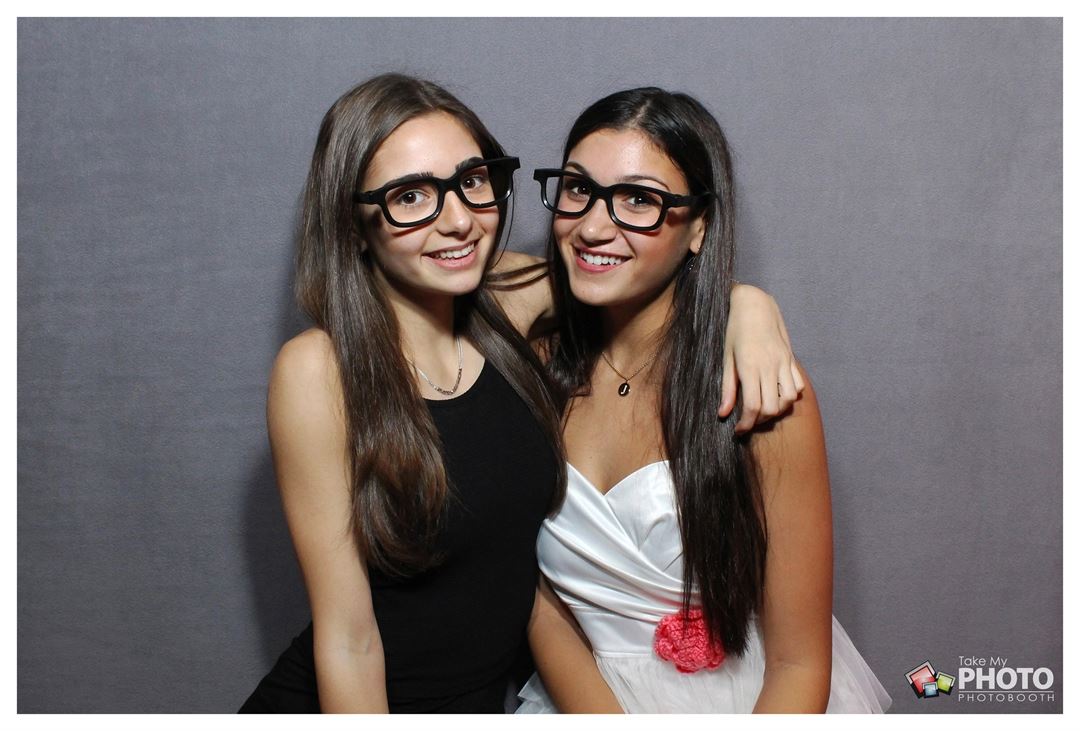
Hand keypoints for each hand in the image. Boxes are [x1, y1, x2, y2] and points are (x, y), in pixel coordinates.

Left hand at [719, 284, 804, 433]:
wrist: (755, 305)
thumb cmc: (735, 330)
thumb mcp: (726, 358)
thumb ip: (727, 387)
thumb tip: (723, 413)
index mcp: (750, 367)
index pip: (753, 406)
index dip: (746, 424)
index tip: (738, 430)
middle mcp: (770, 366)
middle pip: (772, 408)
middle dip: (760, 421)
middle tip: (748, 421)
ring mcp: (784, 362)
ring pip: (788, 400)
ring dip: (776, 410)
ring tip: (762, 410)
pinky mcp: (791, 359)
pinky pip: (797, 386)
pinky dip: (789, 396)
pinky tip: (776, 395)